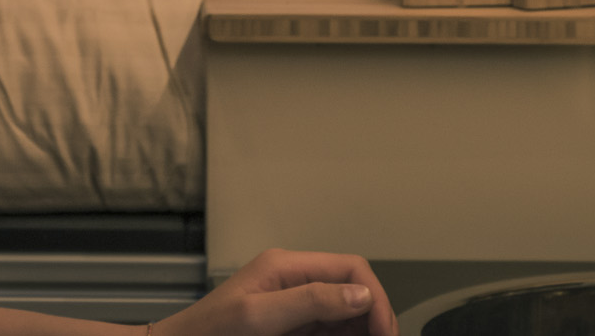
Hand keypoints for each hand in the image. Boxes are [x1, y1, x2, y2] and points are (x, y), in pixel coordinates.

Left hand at [151, 248, 395, 335]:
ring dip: (363, 329)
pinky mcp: (292, 327)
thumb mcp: (259, 316)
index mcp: (288, 265)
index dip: (374, 296)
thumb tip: (360, 294)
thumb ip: (310, 301)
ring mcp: (294, 305)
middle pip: (352, 290)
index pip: (349, 268)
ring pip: (345, 313)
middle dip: (375, 316)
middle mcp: (295, 280)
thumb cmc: (210, 330)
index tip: (384, 330)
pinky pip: (330, 330)